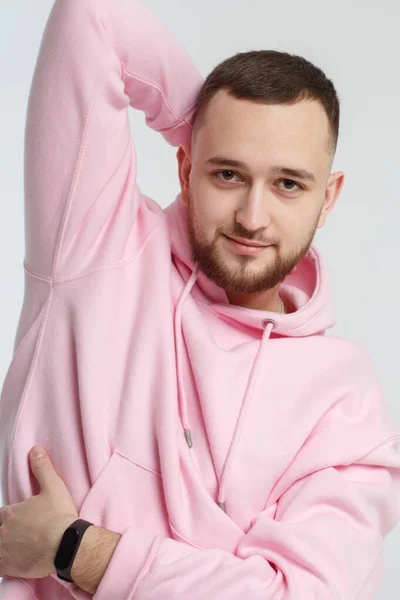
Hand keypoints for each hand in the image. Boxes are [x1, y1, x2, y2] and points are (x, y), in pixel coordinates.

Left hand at [0, 446, 78, 578]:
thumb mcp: (54, 486)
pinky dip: (3, 564)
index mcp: (10, 512)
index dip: (10, 517)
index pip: (2, 514)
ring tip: (18, 547)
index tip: (21, 519)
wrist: (66, 545)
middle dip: (6, 531)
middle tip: (22, 534)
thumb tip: (35, 451)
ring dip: (5, 546)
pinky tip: (12, 563)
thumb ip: (42, 468)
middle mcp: (3, 531)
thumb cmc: (60, 517)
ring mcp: (4, 551)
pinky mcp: (8, 567)